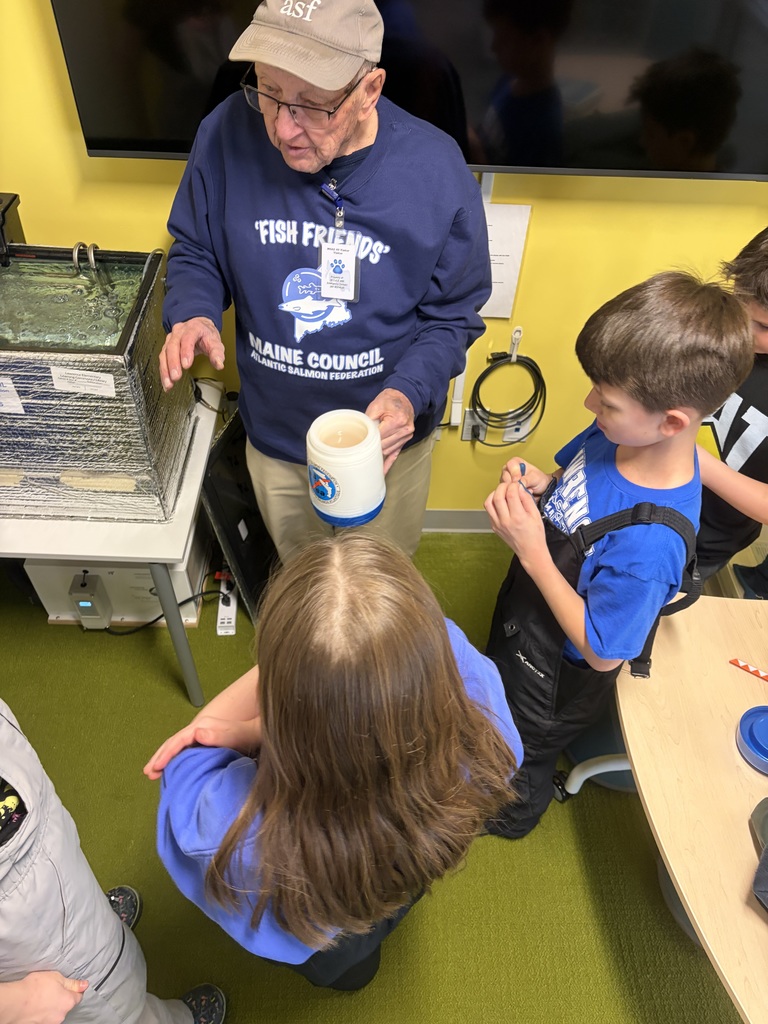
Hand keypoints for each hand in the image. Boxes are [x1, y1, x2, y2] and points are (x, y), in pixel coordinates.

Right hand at [0, 972, 87, 1023]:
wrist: (17, 1002)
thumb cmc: (37, 987)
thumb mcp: (57, 978)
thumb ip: (72, 983)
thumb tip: (85, 985)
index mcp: (69, 1002)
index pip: (79, 996)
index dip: (75, 989)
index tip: (68, 985)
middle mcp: (62, 1014)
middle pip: (67, 1005)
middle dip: (62, 997)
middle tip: (52, 989)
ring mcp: (51, 1022)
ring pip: (56, 1012)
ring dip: (53, 1005)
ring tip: (42, 997)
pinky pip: (46, 1017)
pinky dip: (44, 1011)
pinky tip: (37, 1005)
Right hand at [143, 715, 260, 779]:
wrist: (262, 730)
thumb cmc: (253, 733)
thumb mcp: (240, 735)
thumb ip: (221, 734)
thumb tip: (196, 733)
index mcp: (205, 726)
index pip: (179, 740)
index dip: (166, 753)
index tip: (156, 767)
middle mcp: (201, 728)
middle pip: (175, 742)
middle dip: (160, 756)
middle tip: (147, 772)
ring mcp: (204, 735)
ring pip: (179, 746)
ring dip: (165, 758)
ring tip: (152, 772)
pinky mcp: (208, 742)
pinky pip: (187, 750)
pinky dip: (176, 759)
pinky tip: (172, 770)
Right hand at [159, 316, 224, 390]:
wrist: (198, 326)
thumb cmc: (205, 335)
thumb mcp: (215, 342)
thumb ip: (217, 353)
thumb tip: (219, 364)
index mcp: (193, 328)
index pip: (188, 338)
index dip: (186, 351)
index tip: (186, 365)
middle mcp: (179, 332)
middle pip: (173, 346)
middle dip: (173, 363)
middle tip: (176, 376)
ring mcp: (171, 338)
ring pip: (165, 353)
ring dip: (166, 369)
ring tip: (169, 383)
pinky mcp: (167, 347)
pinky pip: (163, 359)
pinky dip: (164, 372)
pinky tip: (167, 382)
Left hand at [365, 388, 414, 473]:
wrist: (405, 397)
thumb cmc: (390, 400)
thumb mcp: (376, 405)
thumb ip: (369, 419)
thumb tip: (361, 433)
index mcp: (397, 421)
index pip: (379, 436)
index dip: (369, 441)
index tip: (359, 446)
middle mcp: (404, 430)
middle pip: (384, 445)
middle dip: (372, 448)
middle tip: (359, 453)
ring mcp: (406, 437)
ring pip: (388, 451)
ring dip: (378, 454)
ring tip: (366, 461)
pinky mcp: (405, 441)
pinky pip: (396, 454)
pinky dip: (388, 464)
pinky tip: (382, 473)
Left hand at [484, 476, 547, 567]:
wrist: (530, 551)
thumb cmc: (536, 534)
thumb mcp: (536, 514)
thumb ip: (527, 499)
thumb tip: (519, 487)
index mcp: (518, 517)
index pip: (511, 494)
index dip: (513, 485)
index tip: (517, 484)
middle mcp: (505, 521)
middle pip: (497, 496)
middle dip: (502, 486)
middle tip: (509, 485)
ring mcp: (498, 525)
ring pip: (488, 503)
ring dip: (494, 494)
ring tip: (502, 492)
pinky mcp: (494, 527)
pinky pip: (489, 511)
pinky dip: (493, 503)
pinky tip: (500, 502)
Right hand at [499, 459, 551, 496]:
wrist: (542, 490)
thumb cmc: (539, 480)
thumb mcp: (535, 477)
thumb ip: (526, 479)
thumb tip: (518, 484)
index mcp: (516, 463)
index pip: (510, 465)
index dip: (514, 472)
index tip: (518, 480)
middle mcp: (509, 470)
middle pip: (505, 476)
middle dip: (513, 483)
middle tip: (521, 487)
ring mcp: (507, 481)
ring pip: (504, 485)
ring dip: (514, 490)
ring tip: (524, 491)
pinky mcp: (506, 490)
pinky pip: (506, 493)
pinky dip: (513, 495)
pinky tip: (521, 495)